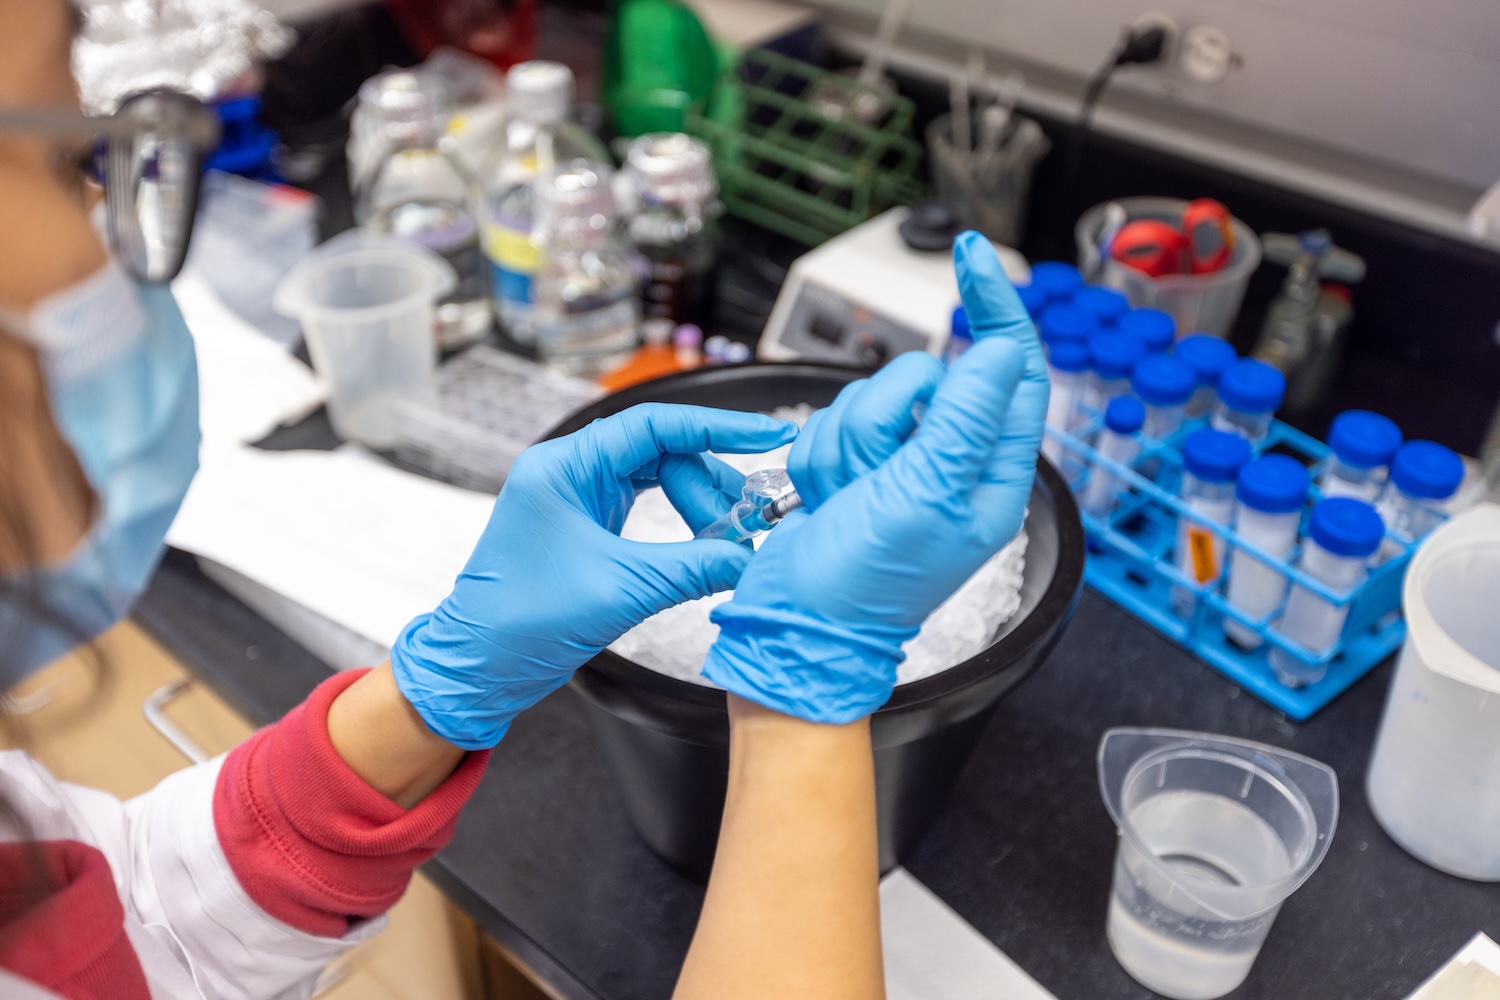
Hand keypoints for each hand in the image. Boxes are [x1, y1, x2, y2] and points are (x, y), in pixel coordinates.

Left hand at [392, 403, 796, 747]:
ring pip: (659, 479)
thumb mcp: (621, 590)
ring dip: (700, 504)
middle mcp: (568, 471)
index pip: (654, 425)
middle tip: (750, 517)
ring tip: (734, 536)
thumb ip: (693, 568)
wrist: (476, 668)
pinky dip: (681, 523)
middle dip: (712, 482)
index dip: (717, 426)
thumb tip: (749, 559)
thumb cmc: (520, 622)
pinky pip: (646, 506)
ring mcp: (577, 497)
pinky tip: (707, 542)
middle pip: (662, 452)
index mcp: (563, 467)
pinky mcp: (586, 525)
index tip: (765, 434)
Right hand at [701, 233, 1048, 721]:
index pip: (1012, 369)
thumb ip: (966, 420)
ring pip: (871, 396)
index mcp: (991, 473)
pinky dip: (820, 456)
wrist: (793, 629)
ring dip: (847, 443)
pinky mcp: (856, 469)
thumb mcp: (925, 497)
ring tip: (846, 496)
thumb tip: (1001, 350)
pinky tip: (824, 500)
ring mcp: (901, 467)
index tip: (970, 258)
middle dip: (884, 415)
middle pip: (926, 378)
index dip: (994, 310)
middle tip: (875, 473)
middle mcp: (952, 464)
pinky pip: (833, 421)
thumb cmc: (864, 584)